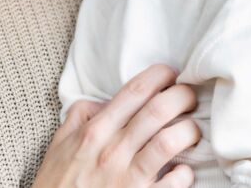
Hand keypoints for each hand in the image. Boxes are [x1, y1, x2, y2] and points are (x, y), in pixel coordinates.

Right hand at [33, 64, 200, 186]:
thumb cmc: (57, 184)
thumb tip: (103, 100)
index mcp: (95, 131)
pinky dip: (185, 173)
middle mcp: (113, 150)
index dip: (159, 76)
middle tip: (190, 95)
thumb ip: (80, 116)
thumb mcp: (59, 144)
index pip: (134, 91)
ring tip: (192, 130)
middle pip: (158, 110)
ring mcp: (128, 177)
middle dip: (182, 96)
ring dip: (189, 130)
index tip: (170, 73)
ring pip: (170, 141)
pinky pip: (174, 182)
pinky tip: (184, 169)